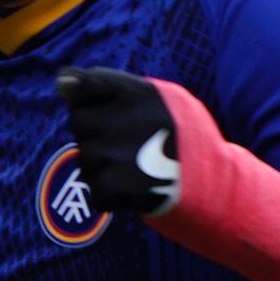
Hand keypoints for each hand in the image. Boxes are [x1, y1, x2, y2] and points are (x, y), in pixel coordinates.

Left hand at [52, 68, 181, 217]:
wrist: (219, 187)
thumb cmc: (185, 139)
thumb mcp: (162, 99)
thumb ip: (112, 87)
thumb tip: (60, 81)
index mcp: (139, 91)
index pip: (85, 84)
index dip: (87, 99)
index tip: (105, 112)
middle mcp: (126, 117)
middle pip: (79, 122)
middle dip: (95, 136)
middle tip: (129, 147)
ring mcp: (120, 152)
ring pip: (84, 159)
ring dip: (103, 169)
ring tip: (138, 171)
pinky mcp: (119, 185)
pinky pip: (94, 192)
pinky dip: (110, 198)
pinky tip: (135, 192)